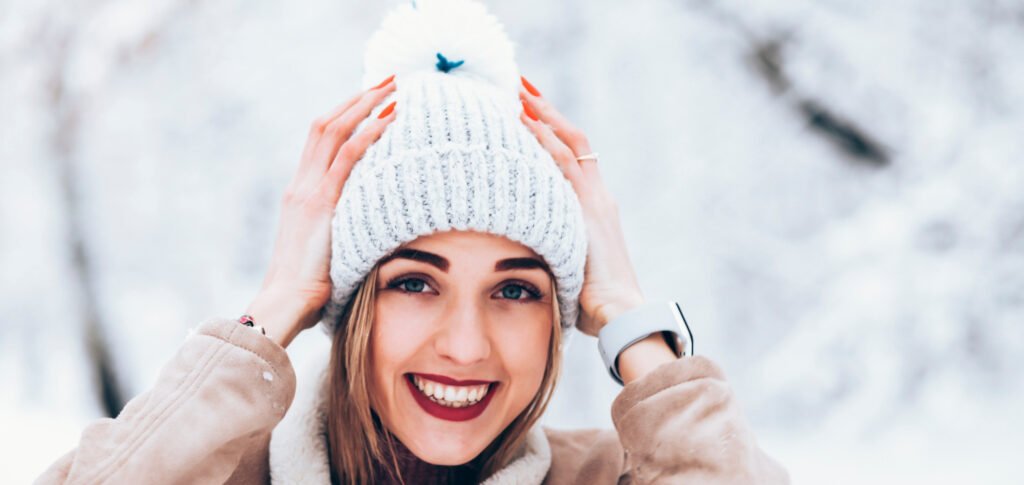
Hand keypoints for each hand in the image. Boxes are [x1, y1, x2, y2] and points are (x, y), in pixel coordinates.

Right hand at [248, 75, 397, 346]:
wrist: (285, 304)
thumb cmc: (308, 289)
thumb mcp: (326, 250)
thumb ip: (340, 231)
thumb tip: (370, 231)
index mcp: (300, 193)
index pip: (320, 140)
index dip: (345, 115)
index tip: (371, 99)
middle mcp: (301, 185)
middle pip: (325, 124)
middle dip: (357, 99)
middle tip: (387, 80)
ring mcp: (308, 191)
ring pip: (334, 131)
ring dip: (365, 105)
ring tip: (393, 87)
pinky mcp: (320, 203)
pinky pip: (346, 158)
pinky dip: (368, 134)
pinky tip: (389, 119)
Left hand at [518, 76, 645, 337]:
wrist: (619, 313)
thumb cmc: (592, 304)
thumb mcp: (566, 269)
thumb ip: (549, 253)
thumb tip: (520, 263)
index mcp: (594, 209)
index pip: (571, 158)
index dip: (550, 133)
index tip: (526, 112)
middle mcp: (598, 196)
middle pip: (571, 139)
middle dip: (545, 111)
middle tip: (520, 86)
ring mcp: (595, 199)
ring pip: (568, 142)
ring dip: (543, 115)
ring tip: (518, 91)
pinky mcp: (590, 207)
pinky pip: (564, 163)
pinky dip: (545, 139)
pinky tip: (524, 121)